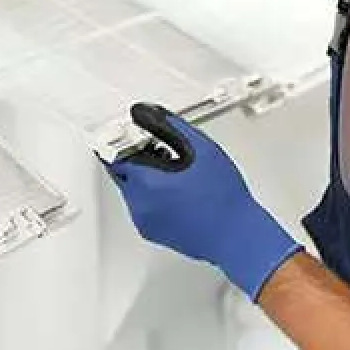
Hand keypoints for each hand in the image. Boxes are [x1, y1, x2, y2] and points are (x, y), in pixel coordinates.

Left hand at [104, 104, 301, 300]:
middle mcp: (139, 203)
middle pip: (122, 171)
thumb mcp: (202, 149)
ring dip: (145, 178)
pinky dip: (152, 196)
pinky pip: (142, 206)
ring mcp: (144, 220)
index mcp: (146, 181)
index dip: (126, 141)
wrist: (235, 235)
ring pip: (132, 189)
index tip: (135, 134)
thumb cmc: (223, 198)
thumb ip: (170, 127)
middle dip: (136, 158)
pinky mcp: (152, 232)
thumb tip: (148, 114)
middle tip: (161, 152)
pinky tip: (176, 193)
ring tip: (175, 175)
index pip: (114, 154)